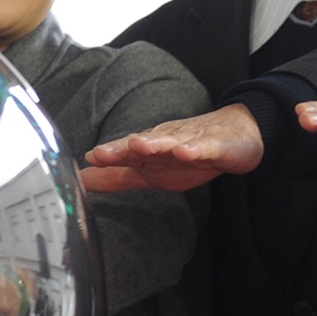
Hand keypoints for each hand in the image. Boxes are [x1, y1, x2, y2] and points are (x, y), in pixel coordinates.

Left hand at [82, 103, 261, 191]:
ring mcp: (190, 141)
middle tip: (102, 153)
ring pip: (170, 141)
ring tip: (138, 146)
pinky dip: (195, 149)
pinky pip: (204, 148)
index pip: (124, 152)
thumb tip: (81, 179)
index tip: (89, 158)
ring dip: (153, 143)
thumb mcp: (150, 172)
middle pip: (142, 144)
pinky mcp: (215, 146)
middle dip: (121, 148)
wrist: (235, 137)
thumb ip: (116, 177)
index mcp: (148, 149)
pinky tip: (185, 152)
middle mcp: (164, 140)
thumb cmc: (187, 155)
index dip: (108, 155)